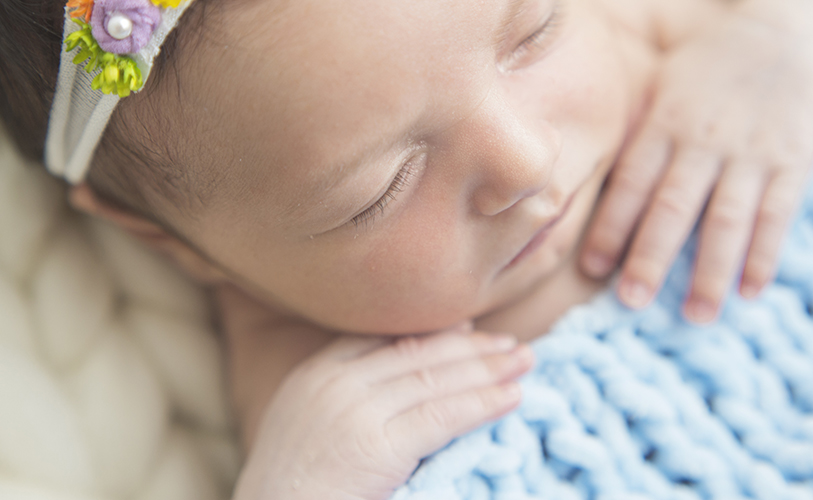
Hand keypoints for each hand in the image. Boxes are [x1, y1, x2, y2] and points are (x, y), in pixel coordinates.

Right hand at [233, 323, 532, 499]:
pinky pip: (443, 416)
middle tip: (509, 343)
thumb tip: (399, 388)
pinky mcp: (378, 444)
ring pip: (436, 378)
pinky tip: (511, 396)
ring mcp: (356, 410)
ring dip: (487, 369)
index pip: (383, 338)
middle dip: (470, 346)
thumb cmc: (289, 490)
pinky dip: (483, 403)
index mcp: (314, 373)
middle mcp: (335, 381)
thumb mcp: (305, 426)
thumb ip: (341, 399)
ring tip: (523, 361)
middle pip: (416, 352)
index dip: (431, 332)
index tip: (467, 328)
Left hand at [578, 0, 812, 322]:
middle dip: (650, 256)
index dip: (610, 226)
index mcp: (663, 123)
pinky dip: (764, 255)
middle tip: (630, 302)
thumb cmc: (709, 65)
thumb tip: (582, 169)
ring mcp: (748, 153)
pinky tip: (751, 291)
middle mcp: (701, 142)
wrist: (787, 32)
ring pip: (725, 220)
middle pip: (672, 207)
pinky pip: (777, 214)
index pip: (631, 182)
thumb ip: (633, 130)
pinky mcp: (792, 161)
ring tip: (695, 316)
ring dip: (709, 271)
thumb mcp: (661, 83)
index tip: (591, 268)